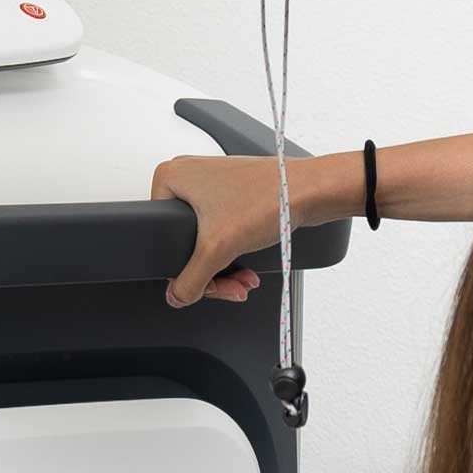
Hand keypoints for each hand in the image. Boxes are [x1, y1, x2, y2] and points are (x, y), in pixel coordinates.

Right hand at [151, 154, 272, 306]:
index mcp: (170, 178)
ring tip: (243, 279)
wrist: (311, 191)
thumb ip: (191, 279)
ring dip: (225, 268)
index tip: (207, 283)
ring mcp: (211, 185)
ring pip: (206, 242)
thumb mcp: (218, 247)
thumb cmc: (269, 197)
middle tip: (230, 286)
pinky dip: (235, 253)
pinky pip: (223, 233)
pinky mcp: (233, 194)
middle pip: (185, 244)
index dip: (184, 270)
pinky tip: (247, 267)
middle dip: (211, 273)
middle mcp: (189, 177)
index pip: (161, 238)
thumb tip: (177, 295)